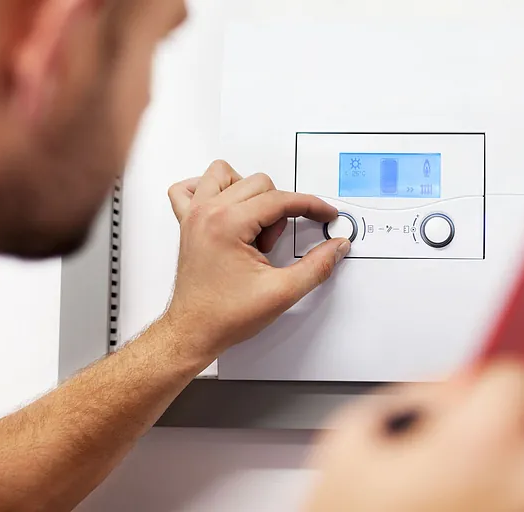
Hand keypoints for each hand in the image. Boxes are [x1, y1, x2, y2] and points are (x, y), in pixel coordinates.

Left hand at [164, 160, 350, 360]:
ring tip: (253, 226)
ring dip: (248, 193)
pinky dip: (209, 191)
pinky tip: (225, 210)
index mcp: (227, 224)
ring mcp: (193, 216)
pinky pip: (190, 189)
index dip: (310, 206)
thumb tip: (336, 246)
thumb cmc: (224, 316)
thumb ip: (317, 266)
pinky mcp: (187, 225)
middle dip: (277, 212)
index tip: (325, 214)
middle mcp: (206, 213)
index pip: (280, 200)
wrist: (193, 332)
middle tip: (273, 246)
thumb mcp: (282, 292)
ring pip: (224, 175)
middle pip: (258, 184)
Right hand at [305, 359, 523, 511]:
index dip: (492, 383)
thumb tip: (456, 385)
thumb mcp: (353, 439)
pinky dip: (523, 508)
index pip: (521, 375)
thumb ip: (415, 395)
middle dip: (518, 434)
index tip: (484, 391)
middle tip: (470, 453)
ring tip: (463, 499)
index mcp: (483, 444)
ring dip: (522, 480)